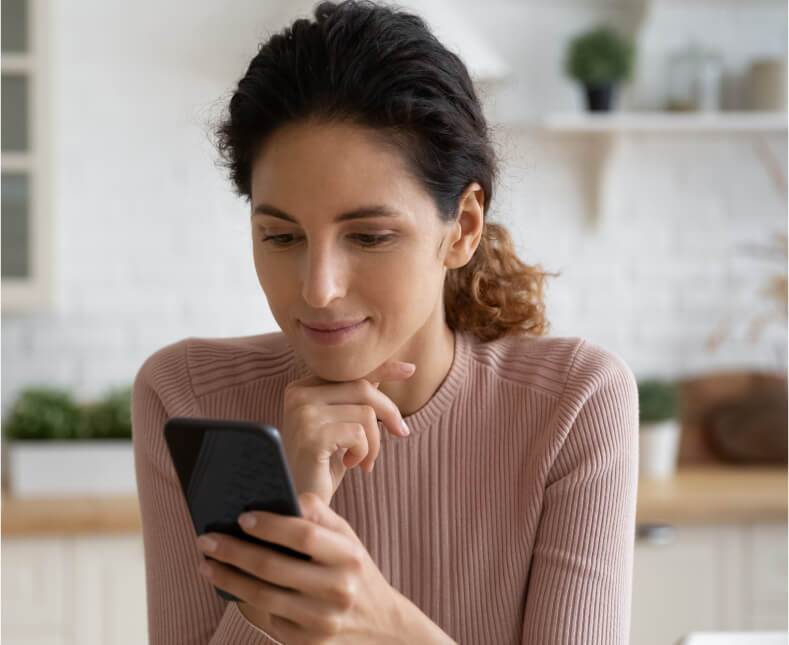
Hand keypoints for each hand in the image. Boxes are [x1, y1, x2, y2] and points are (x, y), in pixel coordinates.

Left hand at [196, 492, 406, 643]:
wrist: (383, 629)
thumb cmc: (354, 572)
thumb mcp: (348, 540)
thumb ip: (319, 516)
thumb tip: (280, 496)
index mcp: (348, 556)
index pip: (304, 534)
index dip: (270, 525)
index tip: (241, 517)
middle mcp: (338, 589)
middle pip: (273, 566)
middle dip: (234, 551)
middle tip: (206, 540)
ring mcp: (323, 621)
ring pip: (262, 596)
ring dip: (228, 578)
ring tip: (206, 564)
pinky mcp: (309, 644)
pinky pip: (269, 619)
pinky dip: (247, 602)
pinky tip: (233, 587)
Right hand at [281, 359, 415, 504]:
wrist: (297, 502)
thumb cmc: (321, 465)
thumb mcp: (342, 425)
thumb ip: (358, 397)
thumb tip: (398, 369)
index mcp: (303, 387)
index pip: (350, 371)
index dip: (382, 369)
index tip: (410, 369)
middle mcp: (298, 394)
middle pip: (363, 388)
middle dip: (389, 413)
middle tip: (399, 434)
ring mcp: (302, 413)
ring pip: (366, 413)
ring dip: (375, 442)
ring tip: (362, 461)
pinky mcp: (311, 435)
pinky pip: (359, 434)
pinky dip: (364, 452)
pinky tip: (349, 465)